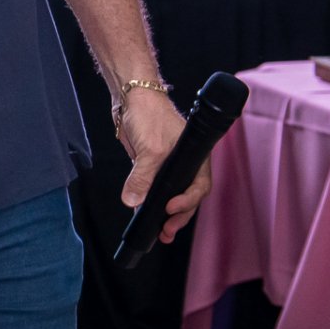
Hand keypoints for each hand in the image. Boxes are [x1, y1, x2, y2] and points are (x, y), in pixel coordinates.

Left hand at [117, 92, 206, 243]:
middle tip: (166, 232)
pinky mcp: (151, 164)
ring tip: (160, 232)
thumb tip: (134, 201)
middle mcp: (185, 163)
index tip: (171, 210)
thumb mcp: (149, 149)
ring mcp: (168, 164)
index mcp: (195, 158)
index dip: (187, 202)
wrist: (131, 96)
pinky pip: (154, 187)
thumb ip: (142, 176)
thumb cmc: (150, 114)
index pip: (198, 187)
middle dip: (178, 216)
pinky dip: (150, 200)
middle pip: (187, 196)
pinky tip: (143, 211)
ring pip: (171, 194)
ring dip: (165, 213)